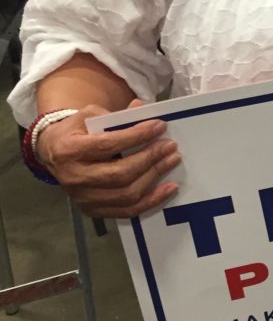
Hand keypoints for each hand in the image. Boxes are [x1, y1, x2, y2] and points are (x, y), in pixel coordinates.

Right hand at [35, 99, 180, 218]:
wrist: (52, 154)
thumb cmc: (75, 131)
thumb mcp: (89, 115)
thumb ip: (115, 115)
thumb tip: (142, 109)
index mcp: (70, 150)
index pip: (108, 145)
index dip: (137, 136)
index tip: (159, 126)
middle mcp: (74, 178)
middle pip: (120, 174)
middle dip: (150, 159)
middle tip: (170, 146)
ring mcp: (83, 198)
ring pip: (126, 194)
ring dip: (154, 178)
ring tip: (172, 161)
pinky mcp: (93, 210)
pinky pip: (128, 211)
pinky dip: (152, 200)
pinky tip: (169, 188)